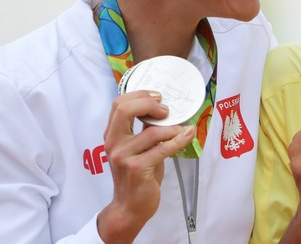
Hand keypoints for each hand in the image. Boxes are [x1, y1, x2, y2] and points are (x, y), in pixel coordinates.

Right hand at [97, 90, 195, 241]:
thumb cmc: (138, 175)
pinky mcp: (137, 168)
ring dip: (173, 128)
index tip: (158, 97)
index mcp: (112, 135)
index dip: (140, 95)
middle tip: (167, 110)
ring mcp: (123, 156)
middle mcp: (113, 143)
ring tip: (183, 130)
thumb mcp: (138, 148)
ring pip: (151, 131)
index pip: (119, 104)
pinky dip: (179, 140)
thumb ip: (145, 129)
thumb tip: (164, 109)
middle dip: (150, 103)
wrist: (130, 206)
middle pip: (125, 109)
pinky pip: (163, 148)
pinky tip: (188, 135)